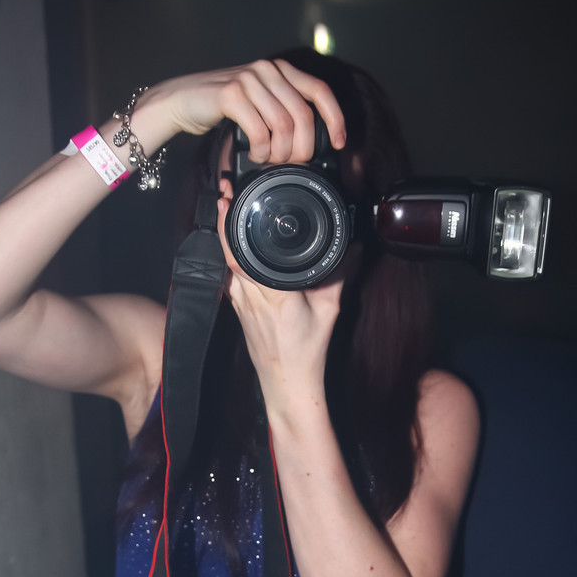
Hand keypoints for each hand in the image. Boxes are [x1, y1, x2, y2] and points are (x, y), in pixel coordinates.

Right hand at [163, 59, 345, 162]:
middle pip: (303, 117)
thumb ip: (282, 111)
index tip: (339, 142)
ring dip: (279, 153)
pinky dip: (260, 151)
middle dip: (302, 149)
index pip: (320, 91)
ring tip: (269, 159)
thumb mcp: (260, 104)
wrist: (184, 99)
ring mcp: (249, 80)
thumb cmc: (224, 107)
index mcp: (281, 71)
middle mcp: (268, 70)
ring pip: (283, 126)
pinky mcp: (231, 95)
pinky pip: (259, 131)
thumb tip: (308, 142)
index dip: (335, 119)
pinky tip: (255, 155)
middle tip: (291, 162)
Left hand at [216, 170, 341, 417]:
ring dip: (225, 237)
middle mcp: (249, 297)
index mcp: (273, 294)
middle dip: (224, 221)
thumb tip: (352, 247)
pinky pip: (231, 277)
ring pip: (226, 263)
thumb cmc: (308, 352)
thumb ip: (340, 274)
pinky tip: (236, 243)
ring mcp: (240, 304)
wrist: (288, 383)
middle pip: (227, 251)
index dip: (231, 223)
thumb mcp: (330, 309)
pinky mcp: (238, 310)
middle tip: (225, 193)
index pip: (242, 252)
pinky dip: (231, 257)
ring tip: (228, 210)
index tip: (228, 199)